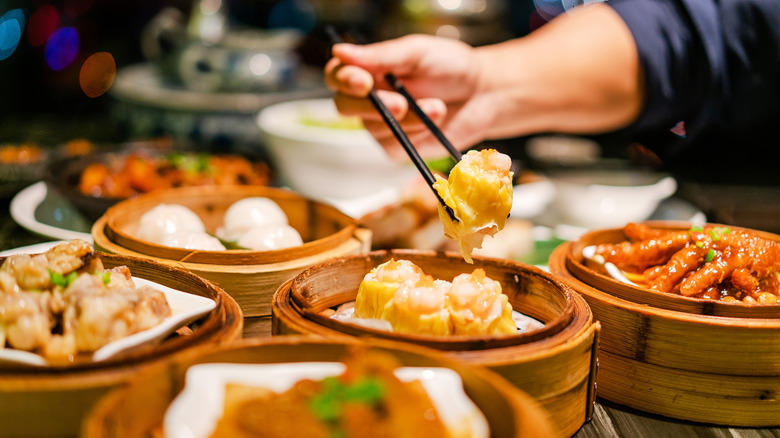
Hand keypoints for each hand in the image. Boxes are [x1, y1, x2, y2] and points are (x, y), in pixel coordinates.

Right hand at [325, 35, 489, 158]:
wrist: (483, 94)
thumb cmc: (451, 67)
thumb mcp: (418, 53)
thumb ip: (381, 55)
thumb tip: (339, 52)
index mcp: (369, 70)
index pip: (337, 75)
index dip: (344, 79)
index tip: (363, 81)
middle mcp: (370, 98)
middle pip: (343, 106)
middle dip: (372, 105)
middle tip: (402, 103)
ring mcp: (382, 125)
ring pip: (374, 127)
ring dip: (407, 118)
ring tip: (437, 106)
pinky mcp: (398, 147)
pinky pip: (393, 145)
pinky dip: (416, 134)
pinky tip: (435, 121)